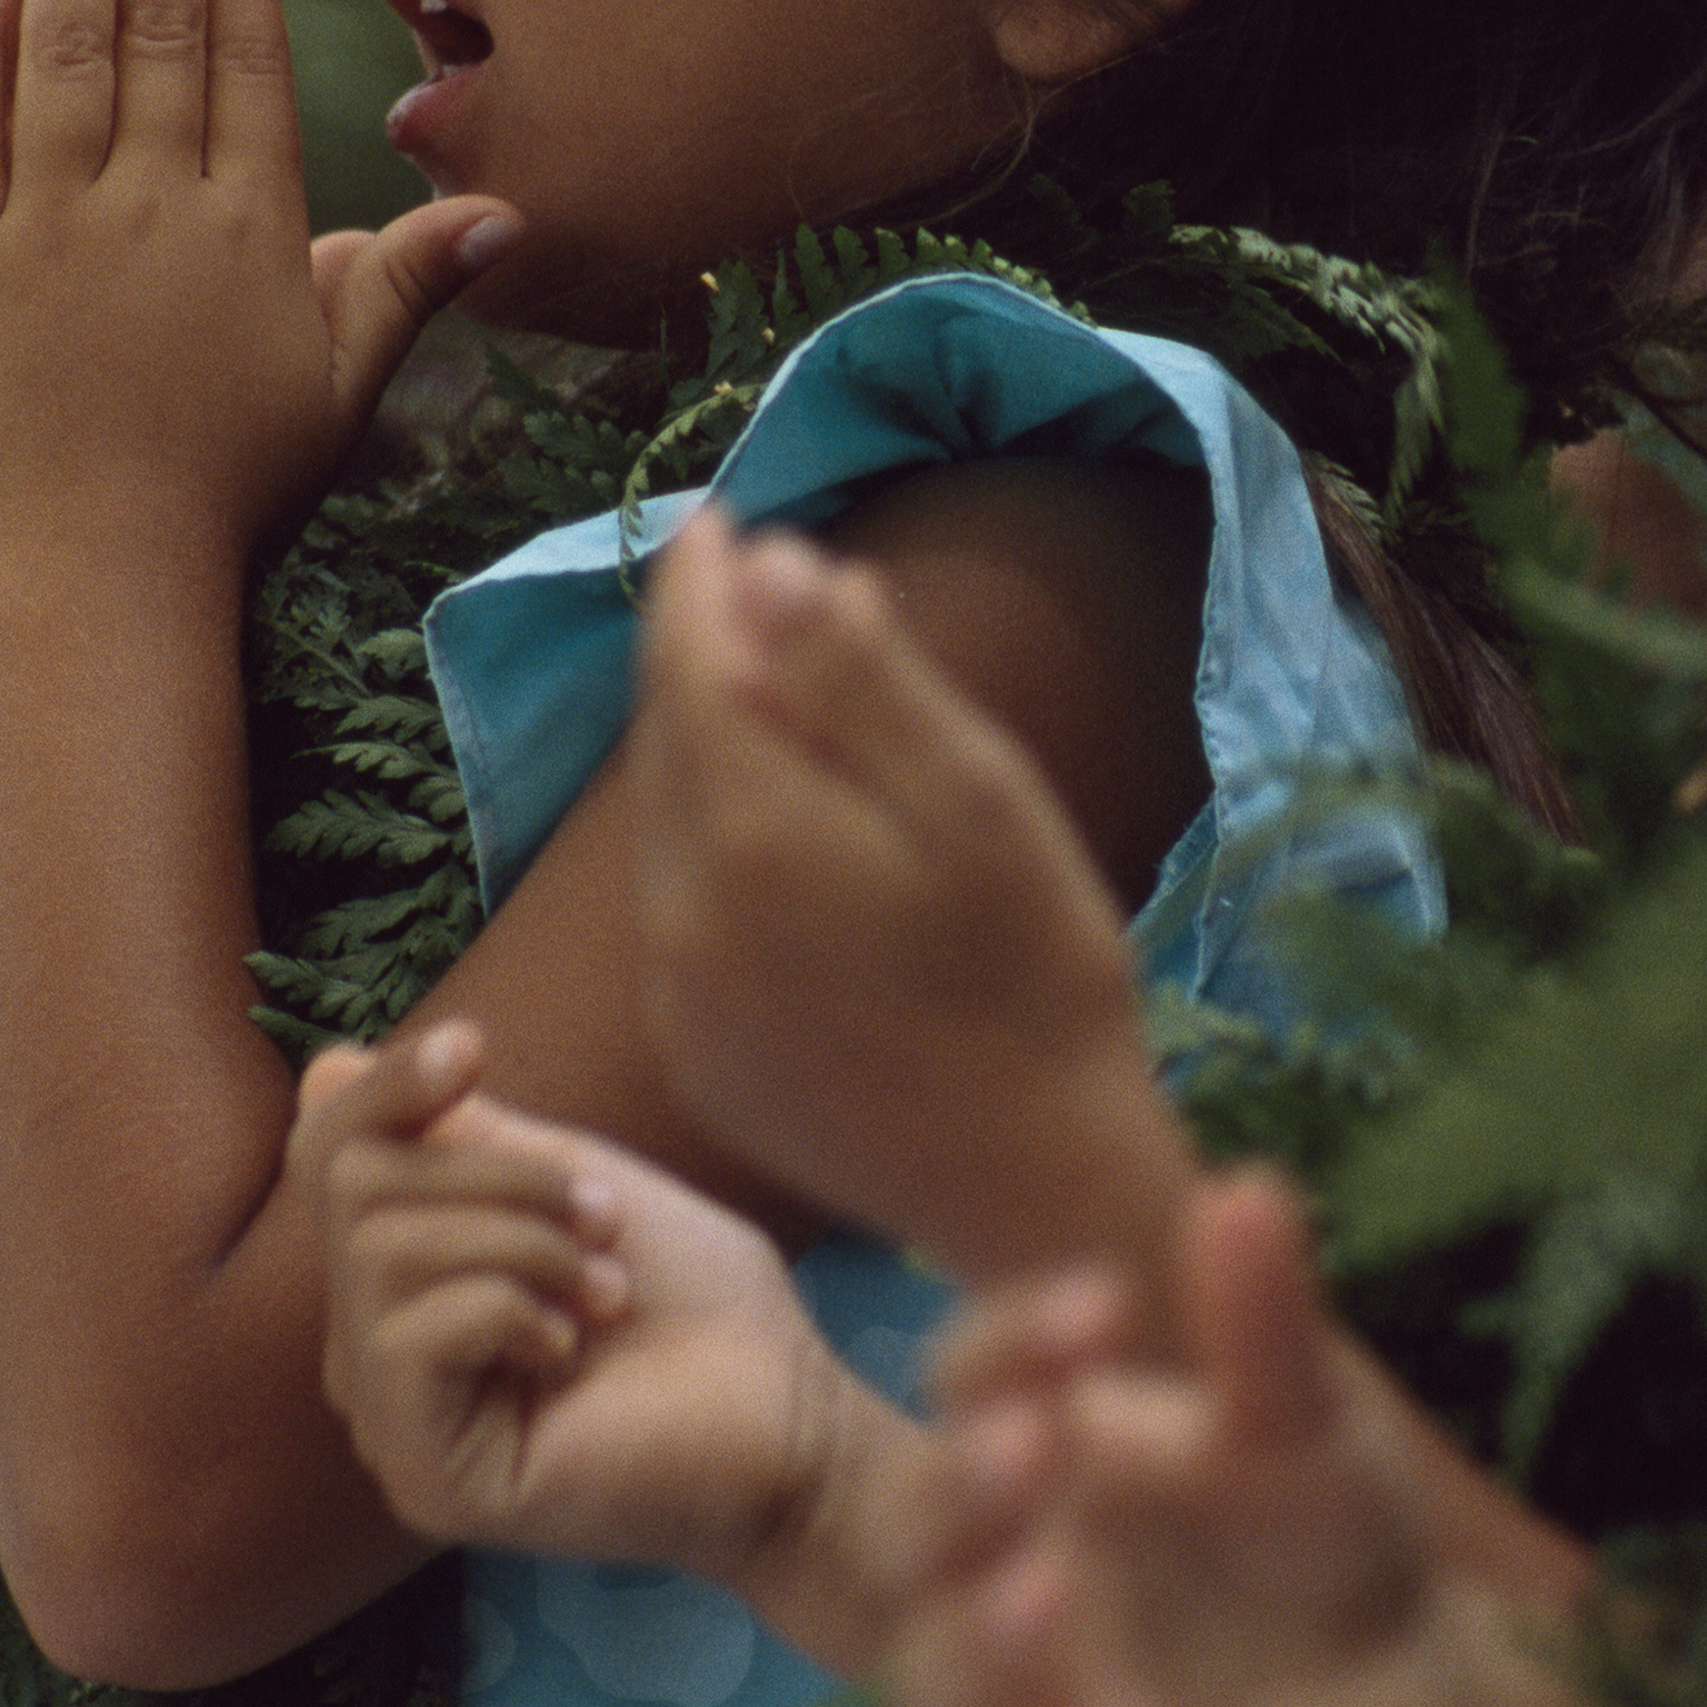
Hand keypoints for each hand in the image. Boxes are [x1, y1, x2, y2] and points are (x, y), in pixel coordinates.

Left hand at [0, 0, 511, 589]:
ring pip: (54, 57)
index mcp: (248, 230)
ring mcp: (48, 235)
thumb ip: (409, 284)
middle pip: (152, 31)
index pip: (243, 65)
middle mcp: (152, 212)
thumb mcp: (338, 388)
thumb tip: (510, 211)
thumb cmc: (231, 499)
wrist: (101, 587)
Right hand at [303, 1017, 848, 1579]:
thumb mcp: (565, 1183)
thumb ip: (454, 1138)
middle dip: (499, 1177)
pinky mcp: (424, 1479)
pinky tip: (572, 1352)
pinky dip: (508, 1309)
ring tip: (606, 1291)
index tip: (473, 1047)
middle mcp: (374, 1353)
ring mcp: (392, 1423)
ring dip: (524, 1243)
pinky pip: (406, 1337)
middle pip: (356, 1190)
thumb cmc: (695, 1300)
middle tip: (605, 1220)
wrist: (788, 1416)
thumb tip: (327, 1070)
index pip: (327, 1157)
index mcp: (404, 1280)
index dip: (383, 1090)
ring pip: (381, 1255)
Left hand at [630, 517, 1191, 1281]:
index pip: (689, 666)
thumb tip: (770, 565)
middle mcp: (682, 912)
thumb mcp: (979, 800)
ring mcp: (681, 994)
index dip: (700, 584)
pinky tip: (781, 834)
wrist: (1039, 1185)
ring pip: (670, 825)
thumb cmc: (1038, 977)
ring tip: (769, 694)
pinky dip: (715, 844)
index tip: (718, 521)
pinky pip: (682, 911)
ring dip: (707, 747)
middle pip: (667, 741)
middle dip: (701, 653)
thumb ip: (863, 677)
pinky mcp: (700, 1054)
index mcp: (751, 832)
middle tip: (744, 581)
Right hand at [916, 1174, 1621, 1706]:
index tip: (1106, 1309)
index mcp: (1043, 1439)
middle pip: (925, 1518)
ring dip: (978, 1642)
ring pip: (948, 1663)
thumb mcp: (1310, 1433)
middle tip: (1034, 1446)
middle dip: (960, 1486)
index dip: (1015, 1340)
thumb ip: (1266, 1331)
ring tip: (1046, 1607)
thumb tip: (1248, 1186)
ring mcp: (1027, 1686)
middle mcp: (1002, 1556)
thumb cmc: (1319, 1538)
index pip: (976, 1371)